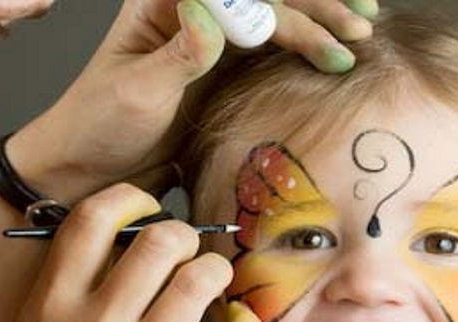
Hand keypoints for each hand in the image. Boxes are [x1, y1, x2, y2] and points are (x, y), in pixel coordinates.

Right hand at [0, 184, 261, 321]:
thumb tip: (130, 240)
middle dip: (185, 236)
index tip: (149, 209)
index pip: (95, 219)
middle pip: (161, 240)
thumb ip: (75, 287)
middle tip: (189, 252)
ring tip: (216, 282)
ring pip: (202, 279)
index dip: (132, 200)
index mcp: (52, 307)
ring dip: (218, 272)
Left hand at [6, 0, 378, 203]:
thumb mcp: (136, 90)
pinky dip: (305, 49)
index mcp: (163, 3)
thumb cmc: (99, 125)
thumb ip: (179, 53)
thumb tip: (213, 11)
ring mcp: (213, 41)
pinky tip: (334, 49)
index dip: (284, 6)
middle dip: (315, 8)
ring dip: (319, 22)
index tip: (325, 27)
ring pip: (276, 19)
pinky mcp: (225, 70)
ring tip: (363, 29)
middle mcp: (193, 12)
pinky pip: (272, 51)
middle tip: (360, 25)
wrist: (93, 168)